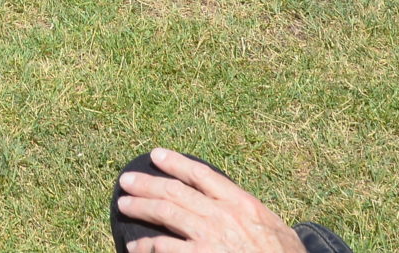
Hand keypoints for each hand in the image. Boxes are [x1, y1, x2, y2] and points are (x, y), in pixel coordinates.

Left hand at [113, 150, 305, 252]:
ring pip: (165, 212)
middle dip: (148, 183)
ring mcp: (209, 237)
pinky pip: (164, 248)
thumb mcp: (274, 228)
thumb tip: (232, 202)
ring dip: (141, 207)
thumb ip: (250, 213)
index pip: (202, 175)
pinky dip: (147, 245)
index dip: (176, 162)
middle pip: (176, 191)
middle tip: (127, 180)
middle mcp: (222, 215)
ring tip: (123, 204)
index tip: (157, 155)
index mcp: (242, 203)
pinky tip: (135, 246)